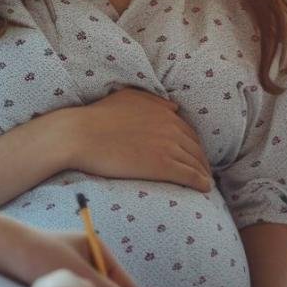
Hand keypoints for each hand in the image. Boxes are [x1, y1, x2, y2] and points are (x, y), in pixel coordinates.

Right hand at [65, 88, 212, 191]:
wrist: (80, 135)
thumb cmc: (97, 116)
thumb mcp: (127, 98)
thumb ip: (153, 102)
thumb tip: (174, 107)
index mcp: (163, 112)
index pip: (188, 131)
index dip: (194, 145)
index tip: (194, 154)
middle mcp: (170, 127)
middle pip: (196, 147)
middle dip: (202, 160)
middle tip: (204, 170)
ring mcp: (167, 147)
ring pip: (195, 162)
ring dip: (204, 172)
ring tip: (205, 182)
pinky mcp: (162, 166)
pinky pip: (190, 175)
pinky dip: (200, 182)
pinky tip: (205, 188)